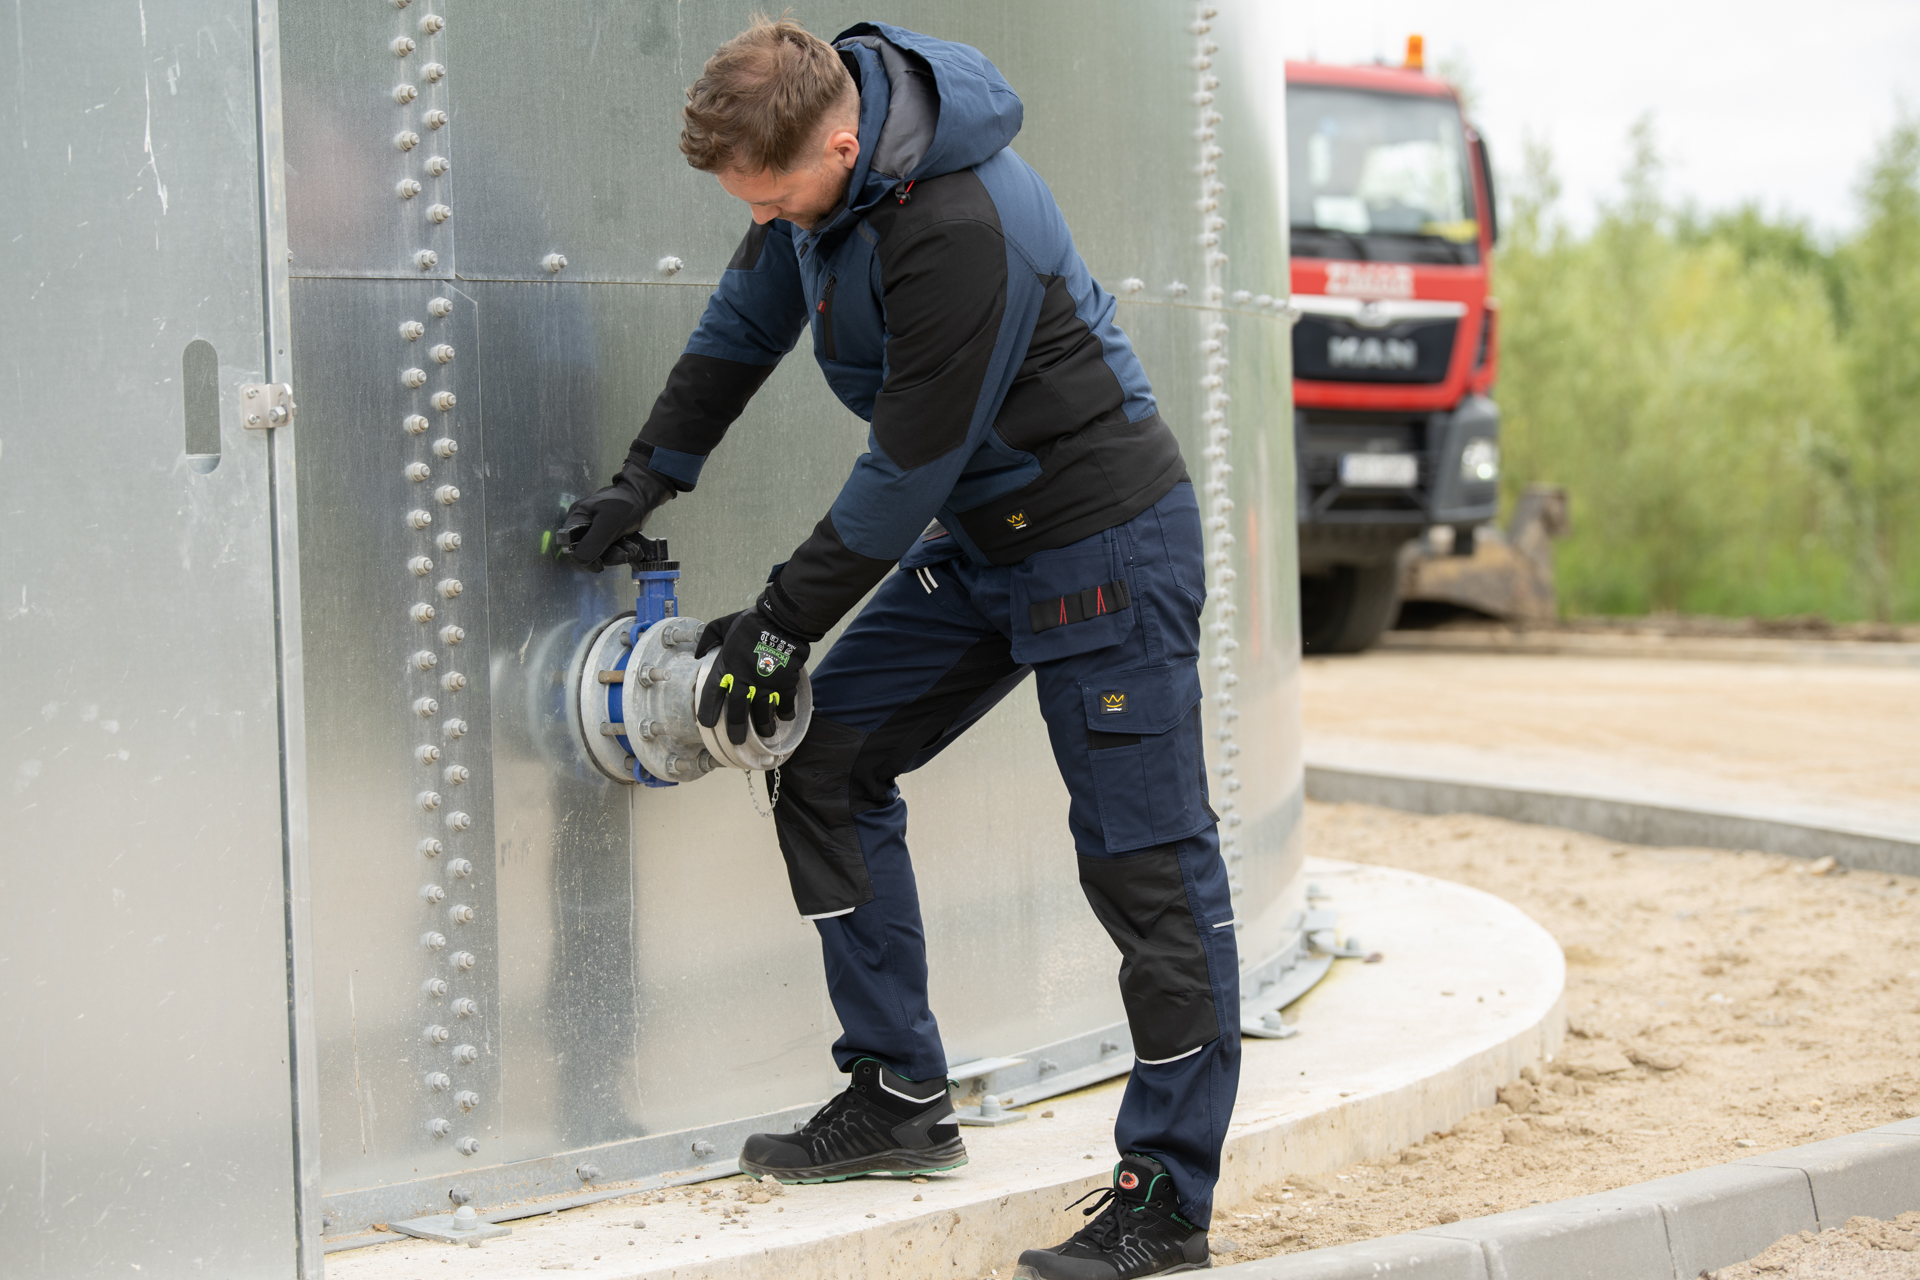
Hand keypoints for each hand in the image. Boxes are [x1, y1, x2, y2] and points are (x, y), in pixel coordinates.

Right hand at [556, 459, 674, 570]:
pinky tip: (631, 545)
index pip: (571, 546)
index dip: (584, 558)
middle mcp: (583, 525)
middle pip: (588, 551)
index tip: (600, 564)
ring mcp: (596, 530)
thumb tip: (581, 561)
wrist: (643, 496)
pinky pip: (610, 549)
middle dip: (608, 556)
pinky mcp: (607, 534)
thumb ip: (593, 543)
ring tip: (631, 547)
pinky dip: (621, 550)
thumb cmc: (625, 504)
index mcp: (577, 518)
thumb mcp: (608, 523)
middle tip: (624, 552)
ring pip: (601, 553)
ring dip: (618, 554)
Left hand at [695, 605, 810, 744]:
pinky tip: (784, 717)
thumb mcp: (722, 625)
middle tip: (736, 741)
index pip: (712, 695)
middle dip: (736, 730)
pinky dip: (785, 713)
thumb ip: (708, 638)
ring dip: (763, 727)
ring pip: (762, 715)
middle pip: (737, 713)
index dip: (708, 712)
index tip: (707, 724)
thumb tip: (697, 653)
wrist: (782, 621)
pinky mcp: (784, 685)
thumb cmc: (752, 622)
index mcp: (726, 667)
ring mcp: (765, 685)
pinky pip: (785, 705)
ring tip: (765, 733)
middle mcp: (744, 681)